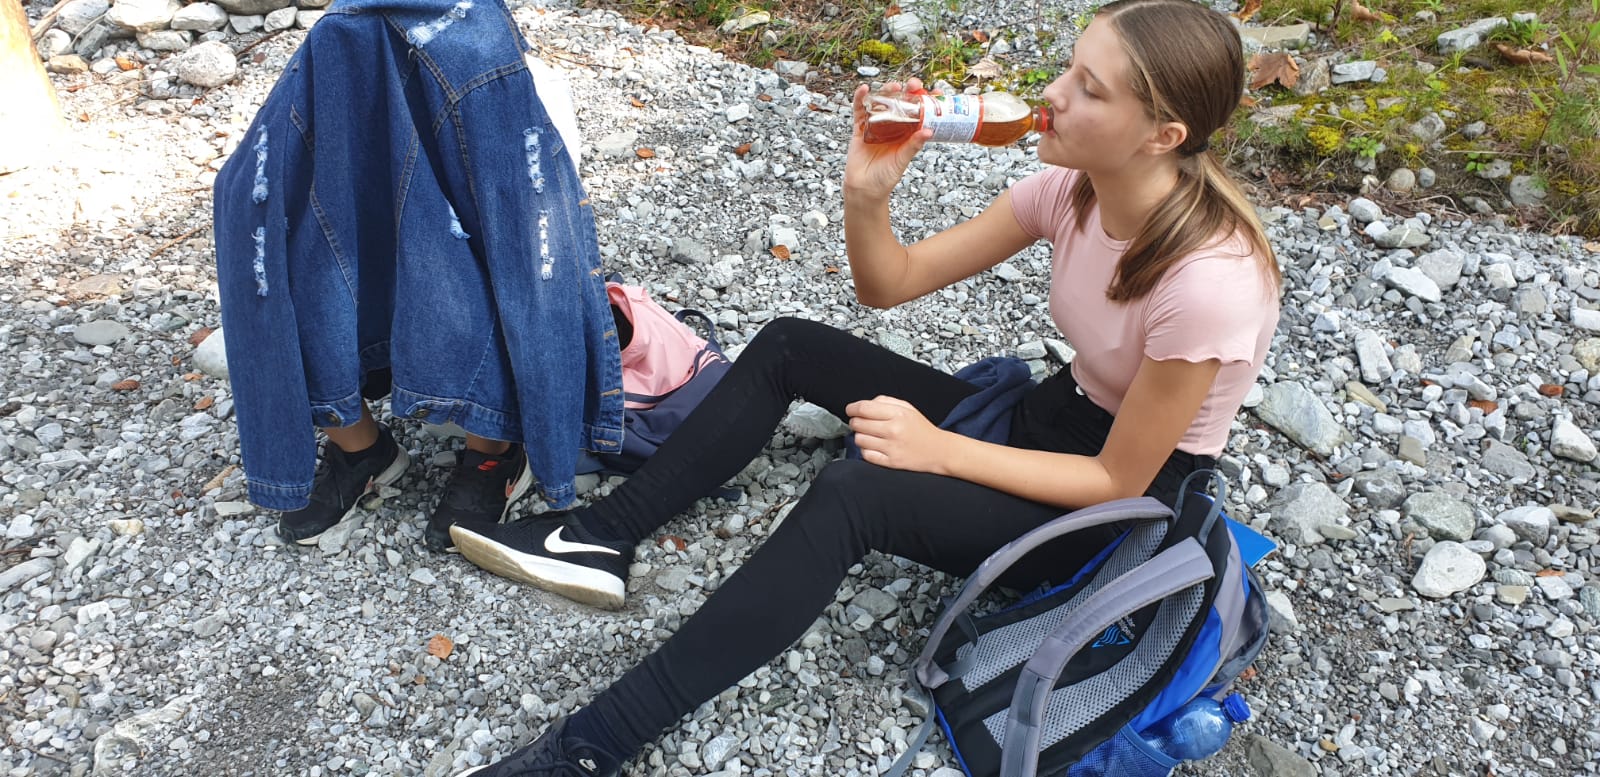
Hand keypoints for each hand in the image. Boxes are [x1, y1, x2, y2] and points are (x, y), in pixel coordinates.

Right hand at [843, 80, 933, 201]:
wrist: (865, 189)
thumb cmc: (886, 177)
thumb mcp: (902, 160)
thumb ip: (913, 146)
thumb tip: (929, 132)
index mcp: (906, 133)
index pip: (920, 113)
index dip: (927, 102)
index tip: (937, 92)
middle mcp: (892, 127)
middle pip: (900, 103)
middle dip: (907, 91)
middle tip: (914, 84)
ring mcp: (875, 126)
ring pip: (881, 103)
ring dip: (886, 91)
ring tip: (893, 85)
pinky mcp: (859, 129)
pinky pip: (859, 111)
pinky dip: (860, 99)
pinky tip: (864, 89)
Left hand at [847, 395, 949, 473]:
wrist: (940, 451)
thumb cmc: (922, 429)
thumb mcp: (908, 408)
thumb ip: (885, 401)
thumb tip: (863, 405)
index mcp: (898, 414)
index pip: (864, 408)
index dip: (852, 408)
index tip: (850, 410)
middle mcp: (894, 430)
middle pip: (858, 424)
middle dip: (855, 422)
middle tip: (860, 423)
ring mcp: (892, 447)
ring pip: (859, 440)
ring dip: (860, 437)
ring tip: (870, 436)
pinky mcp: (891, 462)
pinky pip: (866, 455)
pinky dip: (866, 451)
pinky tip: (874, 447)